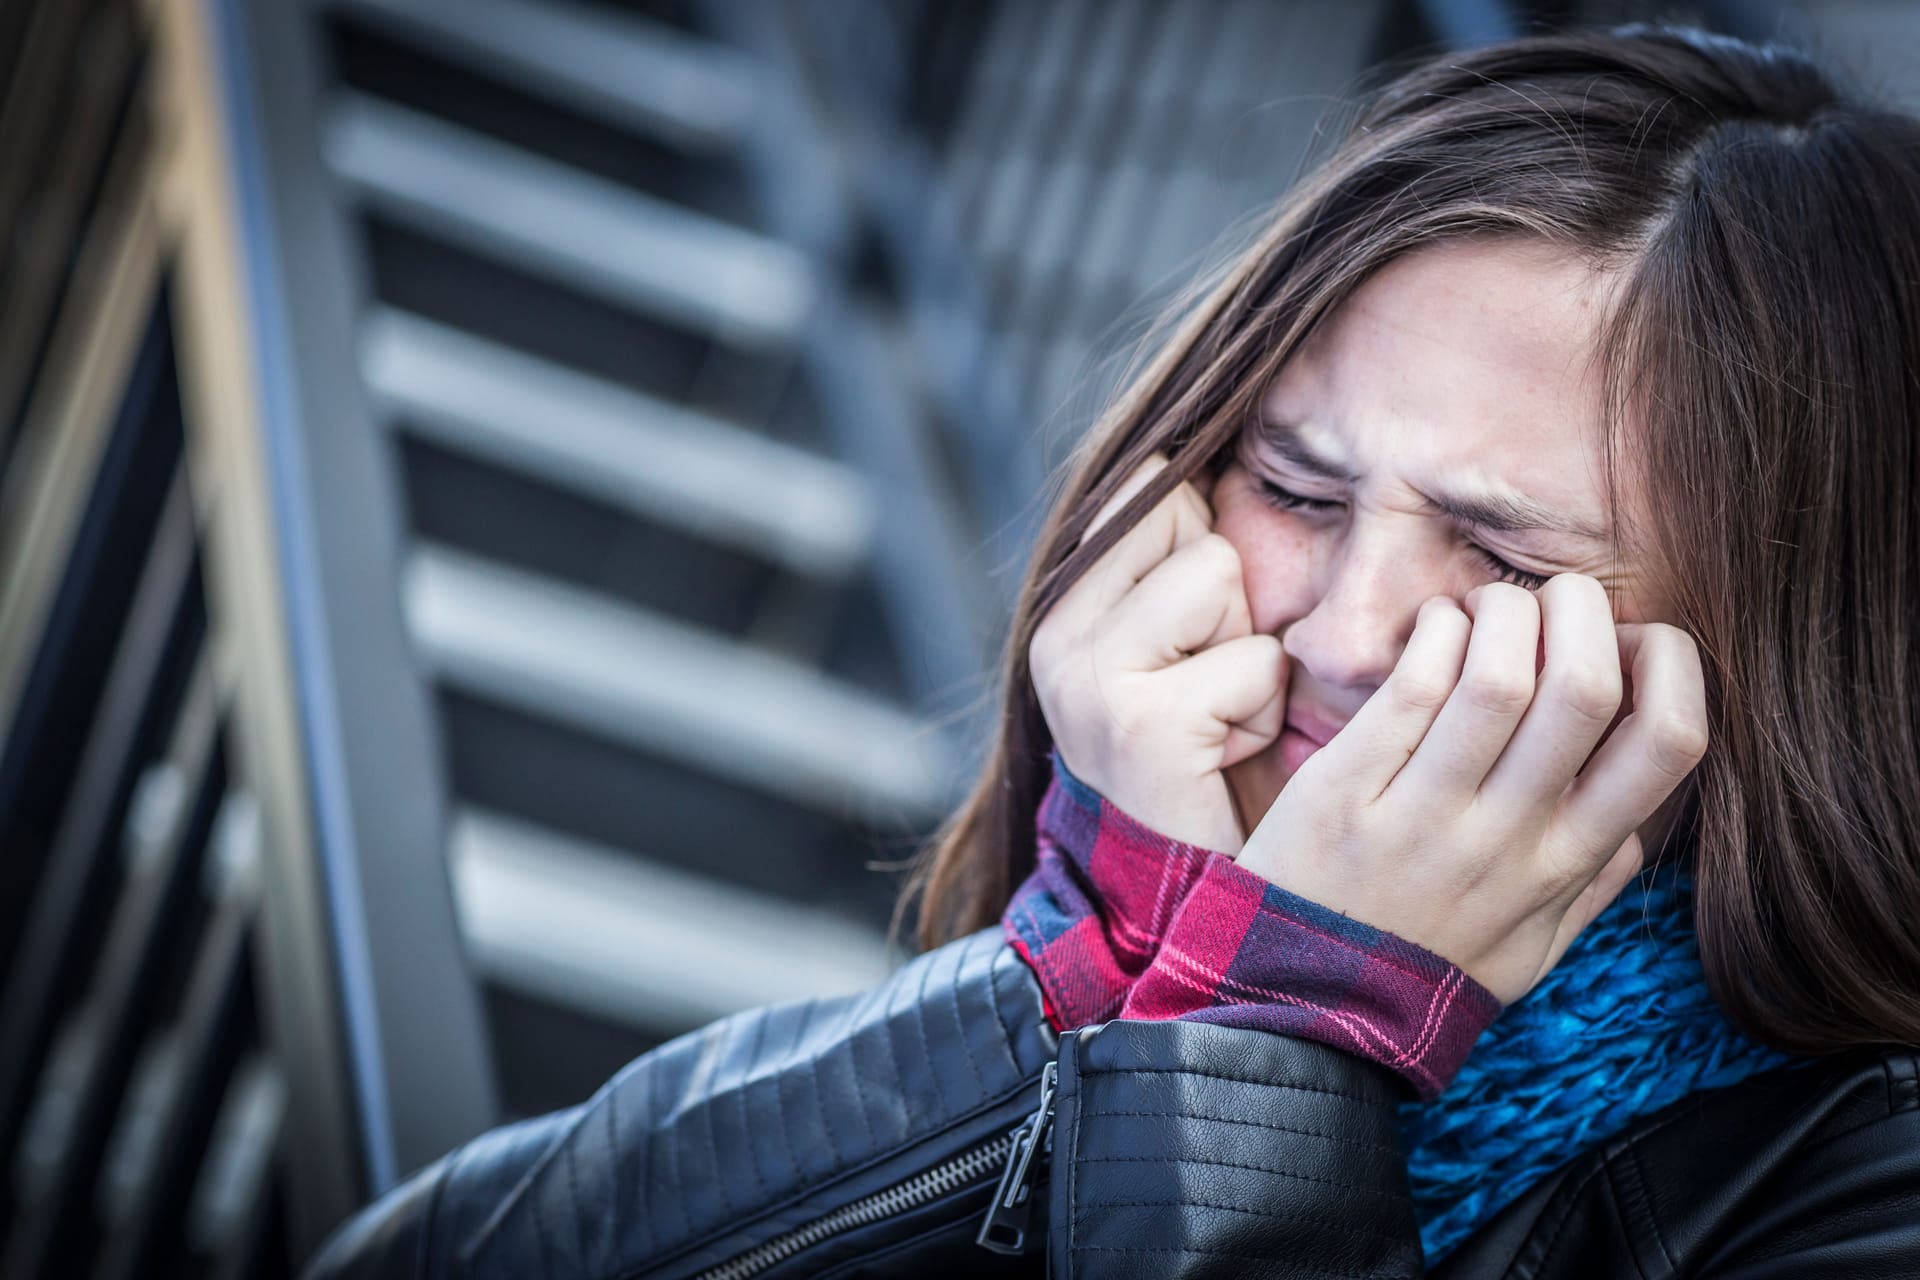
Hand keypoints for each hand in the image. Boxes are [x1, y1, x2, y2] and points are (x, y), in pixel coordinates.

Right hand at [1029, 451, 1287, 852]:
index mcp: (1060, 602)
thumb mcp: (1180, 642)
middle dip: (1233, 608)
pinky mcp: (1139, 723)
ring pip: (1223, 576)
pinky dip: (1263, 714)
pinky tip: (1224, 759)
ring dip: (1252, 658)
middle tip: (1211, 693)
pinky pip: (1253, 662)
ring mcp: (1088, 675)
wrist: (1183, 891)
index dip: (1208, 556)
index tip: (1195, 639)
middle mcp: (1055, 631)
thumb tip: (1210, 444)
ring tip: (1220, 723)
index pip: (1153, 489)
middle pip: (1196, 527)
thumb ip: (1178, 557)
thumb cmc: (1202, 760)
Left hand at [1235, 574, 1708, 1003]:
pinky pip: (1409, 685)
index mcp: (1566, 864)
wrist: (1303, 1010)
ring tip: (1488, 610)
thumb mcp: (1533, 949)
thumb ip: (1594, 886)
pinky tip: (1434, 628)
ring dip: (1503, 611)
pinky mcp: (1346, 789)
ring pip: (1498, 673)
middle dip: (1584, 610)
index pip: (1668, 743)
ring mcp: (1425, 814)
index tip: (1632, 645)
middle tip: (1557, 600)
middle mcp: (1507, 837)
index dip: (1670, 664)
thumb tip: (1642, 823)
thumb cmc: (1425, 968)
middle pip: (1585, 686)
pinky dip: (1435, 630)